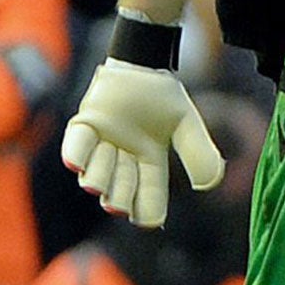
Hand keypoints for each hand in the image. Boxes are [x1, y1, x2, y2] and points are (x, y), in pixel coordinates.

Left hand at [61, 58, 224, 226]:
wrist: (143, 63)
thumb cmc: (163, 95)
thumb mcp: (187, 124)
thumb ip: (199, 153)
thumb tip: (208, 186)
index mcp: (150, 161)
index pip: (149, 194)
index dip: (148, 210)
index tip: (150, 221)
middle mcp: (124, 158)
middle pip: (120, 189)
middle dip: (119, 198)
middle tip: (117, 205)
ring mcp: (103, 142)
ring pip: (96, 171)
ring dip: (99, 177)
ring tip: (97, 182)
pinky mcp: (85, 124)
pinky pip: (75, 144)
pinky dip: (76, 155)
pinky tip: (76, 166)